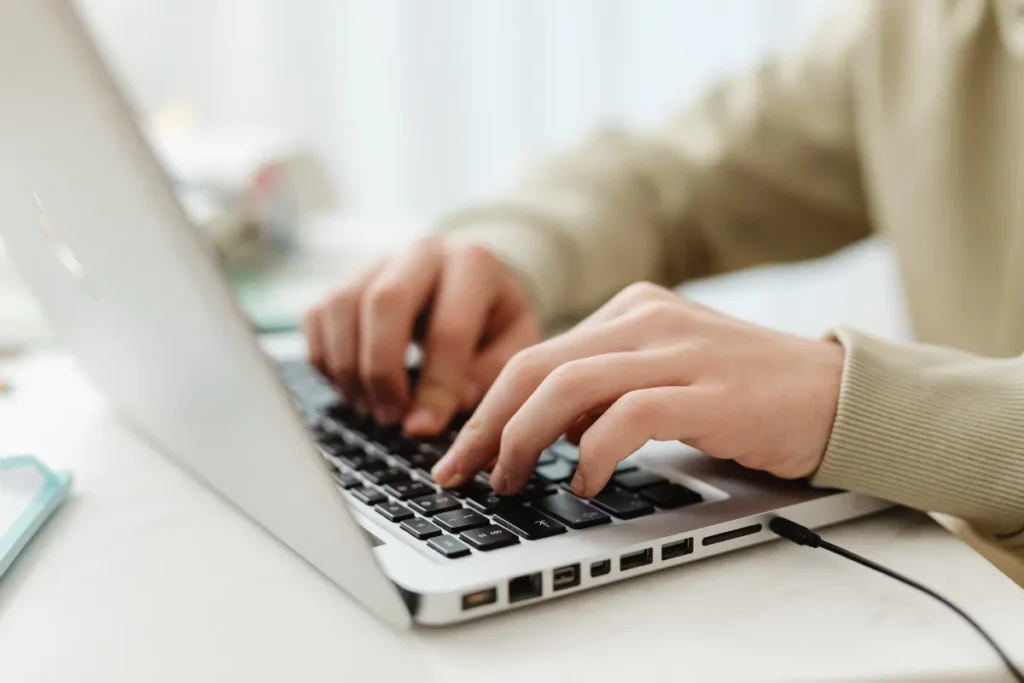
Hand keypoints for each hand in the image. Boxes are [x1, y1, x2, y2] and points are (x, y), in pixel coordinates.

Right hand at [304, 237, 541, 433]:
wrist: (470, 285)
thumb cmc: (494, 323)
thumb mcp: (513, 347)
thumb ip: (486, 378)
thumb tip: (437, 409)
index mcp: (474, 264)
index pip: (448, 328)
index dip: (435, 386)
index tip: (424, 428)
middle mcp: (422, 252)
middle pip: (384, 302)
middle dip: (382, 371)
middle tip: (391, 417)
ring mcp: (378, 261)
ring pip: (341, 307)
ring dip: (350, 370)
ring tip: (374, 409)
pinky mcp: (345, 279)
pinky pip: (317, 318)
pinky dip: (327, 362)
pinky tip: (355, 389)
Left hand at [431, 282, 843, 496]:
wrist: (837, 393)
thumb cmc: (745, 393)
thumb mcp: (664, 372)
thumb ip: (605, 389)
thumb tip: (540, 428)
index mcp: (630, 310)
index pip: (535, 355)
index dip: (487, 407)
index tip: (462, 452)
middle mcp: (646, 319)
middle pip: (535, 367)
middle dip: (486, 425)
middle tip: (462, 471)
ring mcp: (678, 350)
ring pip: (568, 387)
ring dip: (524, 440)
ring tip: (512, 481)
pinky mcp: (709, 391)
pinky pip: (627, 417)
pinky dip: (592, 453)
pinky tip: (583, 482)